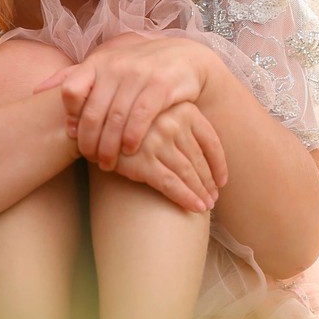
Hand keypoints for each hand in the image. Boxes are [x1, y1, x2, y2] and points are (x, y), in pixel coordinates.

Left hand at [34, 35, 215, 171]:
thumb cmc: (136, 68)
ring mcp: (139, 75)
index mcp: (97, 63)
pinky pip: (141, 117)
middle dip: (89, 142)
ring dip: (110, 146)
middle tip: (91, 160)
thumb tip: (36, 91)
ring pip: (115, 119)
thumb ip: (72, 78)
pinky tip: (131, 151)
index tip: (74, 134)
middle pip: (92, 112)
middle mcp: (116, 66)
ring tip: (108, 163)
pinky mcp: (161, 86)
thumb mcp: (104, 67)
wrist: (182, 58)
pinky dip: (133, 137)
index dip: (70, 116)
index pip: (70, 90)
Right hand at [109, 101, 227, 212]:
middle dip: (209, 183)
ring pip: (188, 173)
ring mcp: (158, 142)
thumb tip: (209, 163)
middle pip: (199, 160)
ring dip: (200, 193)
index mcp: (185, 110)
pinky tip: (195, 208)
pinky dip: (186, 198)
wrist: (96, 123)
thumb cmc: (134, 123)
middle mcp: (173, 123)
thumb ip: (184, 129)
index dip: (219, 165)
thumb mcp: (163, 116)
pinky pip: (171, 184)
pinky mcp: (143, 161)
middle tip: (213, 198)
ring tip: (206, 206)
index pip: (211, 142)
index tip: (222, 181)